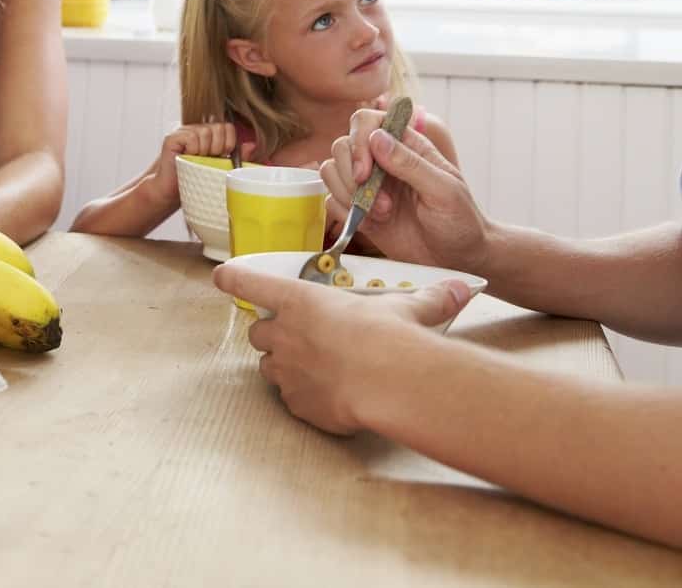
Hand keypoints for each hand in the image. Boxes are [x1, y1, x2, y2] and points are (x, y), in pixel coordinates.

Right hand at [144, 122, 242, 205]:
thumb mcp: (220, 168)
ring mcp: (184, 132)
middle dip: (218, 147)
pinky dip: (192, 150)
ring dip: (204, 150)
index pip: (227, 127)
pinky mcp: (173, 138)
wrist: (171, 192)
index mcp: (209, 135)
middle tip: (209, 159)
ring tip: (197, 160)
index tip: (223, 155)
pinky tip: (187, 158)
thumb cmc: (195, 180)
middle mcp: (196, 130)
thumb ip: (236, 156)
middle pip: (218, 127)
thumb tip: (251, 145)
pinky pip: (191, 138)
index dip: (229, 142)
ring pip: (205, 132)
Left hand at [212, 263, 472, 434]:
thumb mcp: (408, 310)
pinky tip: (329, 398)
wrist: (390, 383)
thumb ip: (427, 299)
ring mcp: (287, 372)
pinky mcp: (297, 405)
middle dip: (272, 333)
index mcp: (300, 301)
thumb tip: (460, 288)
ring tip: (313, 368)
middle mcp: (285, 334)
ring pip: (269, 367)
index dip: (233, 278)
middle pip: (258, 331)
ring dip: (283, 365)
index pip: (251, 283)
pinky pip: (291, 400)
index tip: (221, 276)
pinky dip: (304, 398)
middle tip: (298, 337)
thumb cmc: (391, 337)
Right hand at [320, 112, 491, 272]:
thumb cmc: (459, 220)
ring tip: (381, 213)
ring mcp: (369, 185)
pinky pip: (331, 201)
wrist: (456, 258)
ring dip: (348, 194)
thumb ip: (411, 163)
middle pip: (342, 145)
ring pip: (331, 170)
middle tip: (375, 198)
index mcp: (407, 145)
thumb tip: (377, 138)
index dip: (359, 141)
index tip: (365, 171)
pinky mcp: (359, 210)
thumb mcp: (444, 190)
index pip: (368, 122)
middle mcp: (383, 160)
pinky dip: (345, 213)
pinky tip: (371, 224)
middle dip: (351, 173)